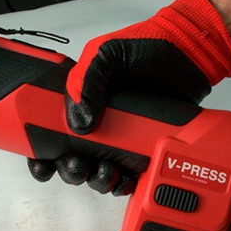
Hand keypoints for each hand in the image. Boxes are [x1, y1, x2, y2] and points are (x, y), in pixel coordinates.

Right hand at [28, 0, 230, 194]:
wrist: (190, 54)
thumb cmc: (148, 46)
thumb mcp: (107, 54)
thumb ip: (85, 81)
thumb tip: (79, 122)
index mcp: (80, 100)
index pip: (49, 131)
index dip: (41, 152)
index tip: (42, 163)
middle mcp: (96, 122)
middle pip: (70, 159)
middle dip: (70, 170)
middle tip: (78, 166)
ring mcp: (120, 138)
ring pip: (97, 172)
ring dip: (96, 180)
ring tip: (107, 172)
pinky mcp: (142, 149)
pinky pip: (127, 175)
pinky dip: (123, 184)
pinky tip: (126, 178)